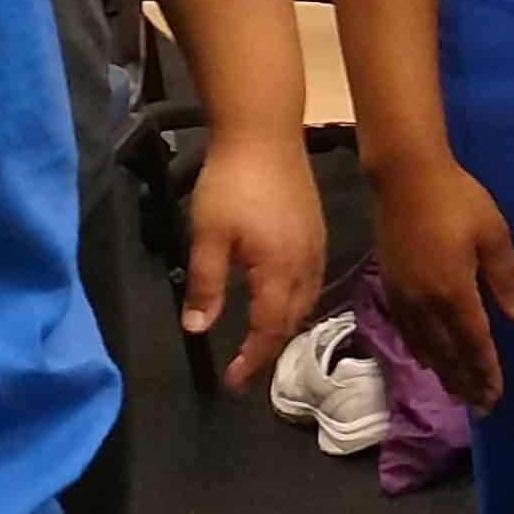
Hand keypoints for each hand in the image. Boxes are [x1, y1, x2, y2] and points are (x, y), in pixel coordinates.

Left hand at [198, 129, 333, 389]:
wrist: (264, 132)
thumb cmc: (231, 184)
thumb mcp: (207, 236)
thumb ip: (204, 285)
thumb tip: (198, 328)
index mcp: (279, 270)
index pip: (269, 329)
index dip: (252, 358)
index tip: (232, 380)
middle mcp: (305, 264)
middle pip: (293, 319)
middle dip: (270, 346)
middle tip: (244, 363)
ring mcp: (316, 245)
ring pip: (307, 300)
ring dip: (284, 324)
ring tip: (260, 336)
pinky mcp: (316, 229)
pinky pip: (311, 279)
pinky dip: (295, 300)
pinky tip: (279, 294)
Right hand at [366, 154, 513, 414]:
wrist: (405, 177)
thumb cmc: (458, 200)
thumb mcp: (493, 235)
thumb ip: (508, 280)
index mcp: (453, 292)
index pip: (473, 343)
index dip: (485, 372)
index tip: (495, 396)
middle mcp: (425, 303)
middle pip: (448, 353)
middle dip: (465, 381)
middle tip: (480, 406)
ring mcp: (404, 296)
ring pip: (425, 346)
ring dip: (443, 372)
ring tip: (457, 392)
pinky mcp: (391, 286)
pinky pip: (406, 331)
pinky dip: (420, 351)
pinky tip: (426, 360)